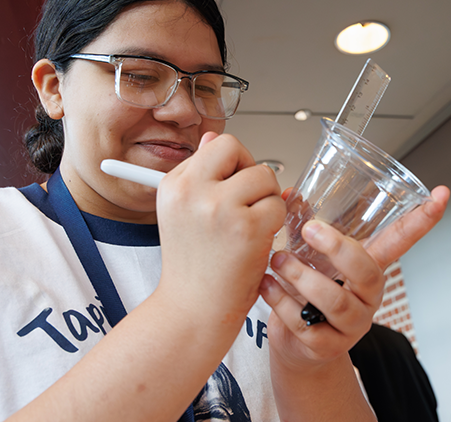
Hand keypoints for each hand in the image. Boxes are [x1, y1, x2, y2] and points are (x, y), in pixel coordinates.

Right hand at [156, 132, 286, 321]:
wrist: (192, 312)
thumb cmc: (193, 268)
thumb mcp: (183, 215)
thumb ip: (200, 176)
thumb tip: (212, 138)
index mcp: (173, 185)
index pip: (215, 146)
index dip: (232, 166)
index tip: (231, 190)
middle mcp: (191, 190)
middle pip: (237, 148)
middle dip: (250, 173)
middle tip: (246, 204)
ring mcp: (219, 207)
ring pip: (264, 176)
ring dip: (266, 201)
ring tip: (249, 228)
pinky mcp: (246, 227)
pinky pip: (277, 206)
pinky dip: (275, 225)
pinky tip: (257, 243)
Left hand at [258, 185, 448, 369]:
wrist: (295, 345)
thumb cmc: (306, 294)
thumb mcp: (310, 256)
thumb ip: (303, 226)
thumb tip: (288, 194)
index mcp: (369, 268)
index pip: (402, 240)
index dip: (423, 219)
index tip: (441, 194)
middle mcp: (367, 297)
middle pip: (367, 272)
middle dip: (337, 248)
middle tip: (309, 230)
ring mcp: (351, 324)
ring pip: (334, 300)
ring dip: (301, 276)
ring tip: (277, 261)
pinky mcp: (327, 346)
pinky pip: (305, 324)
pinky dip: (280, 301)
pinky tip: (267, 286)